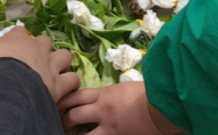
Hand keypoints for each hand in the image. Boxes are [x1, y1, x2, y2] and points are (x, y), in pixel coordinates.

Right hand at [0, 27, 80, 103]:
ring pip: (65, 56)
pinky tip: (64, 89)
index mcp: (17, 38)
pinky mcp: (60, 83)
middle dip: (43, 49)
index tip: (15, 47)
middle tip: (35, 61)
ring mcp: (50, 64)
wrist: (5, 86)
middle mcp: (37, 48)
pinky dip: (70, 84)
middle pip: (45, 41)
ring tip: (55, 72)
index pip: (20, 31)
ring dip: (61, 63)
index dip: (19, 39)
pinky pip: (73, 79)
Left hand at [60, 82, 178, 134]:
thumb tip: (98, 97)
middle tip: (60, 123)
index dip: (64, 100)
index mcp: (104, 94)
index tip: (56, 103)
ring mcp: (108, 128)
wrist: (161, 108)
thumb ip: (107, 94)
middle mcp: (101, 110)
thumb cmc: (146, 95)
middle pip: (74, 114)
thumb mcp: (123, 88)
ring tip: (67, 134)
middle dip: (64, 119)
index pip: (76, 96)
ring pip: (82, 134)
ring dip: (74, 134)